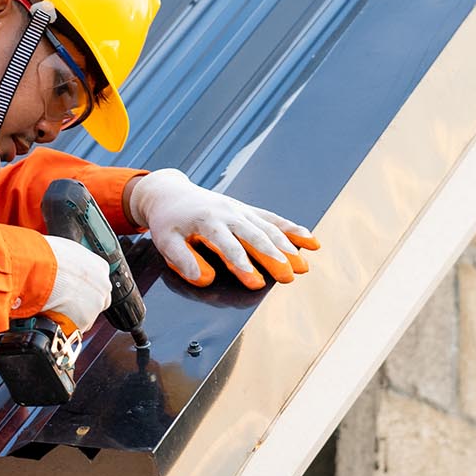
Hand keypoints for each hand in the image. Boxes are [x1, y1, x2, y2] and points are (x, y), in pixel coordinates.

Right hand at [42, 235, 110, 331]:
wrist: (39, 270)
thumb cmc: (46, 256)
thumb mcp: (65, 250)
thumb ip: (73, 261)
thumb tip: (65, 264)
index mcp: (100, 267)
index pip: (99, 282)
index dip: (84, 288)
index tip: (74, 290)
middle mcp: (103, 286)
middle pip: (97, 301)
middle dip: (83, 303)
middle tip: (64, 301)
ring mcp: (96, 305)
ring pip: (87, 316)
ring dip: (73, 315)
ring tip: (54, 308)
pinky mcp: (84, 321)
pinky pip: (76, 327)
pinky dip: (65, 325)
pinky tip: (53, 317)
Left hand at [126, 169, 319, 288]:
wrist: (171, 193)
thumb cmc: (169, 222)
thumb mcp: (166, 241)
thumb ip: (183, 260)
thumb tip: (204, 279)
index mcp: (206, 220)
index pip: (227, 245)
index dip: (242, 264)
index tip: (256, 283)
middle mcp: (228, 213)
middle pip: (254, 236)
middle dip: (273, 256)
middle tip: (288, 276)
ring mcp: (240, 210)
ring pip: (268, 227)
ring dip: (287, 246)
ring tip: (302, 266)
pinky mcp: (248, 210)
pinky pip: (273, 219)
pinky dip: (292, 229)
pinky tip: (310, 241)